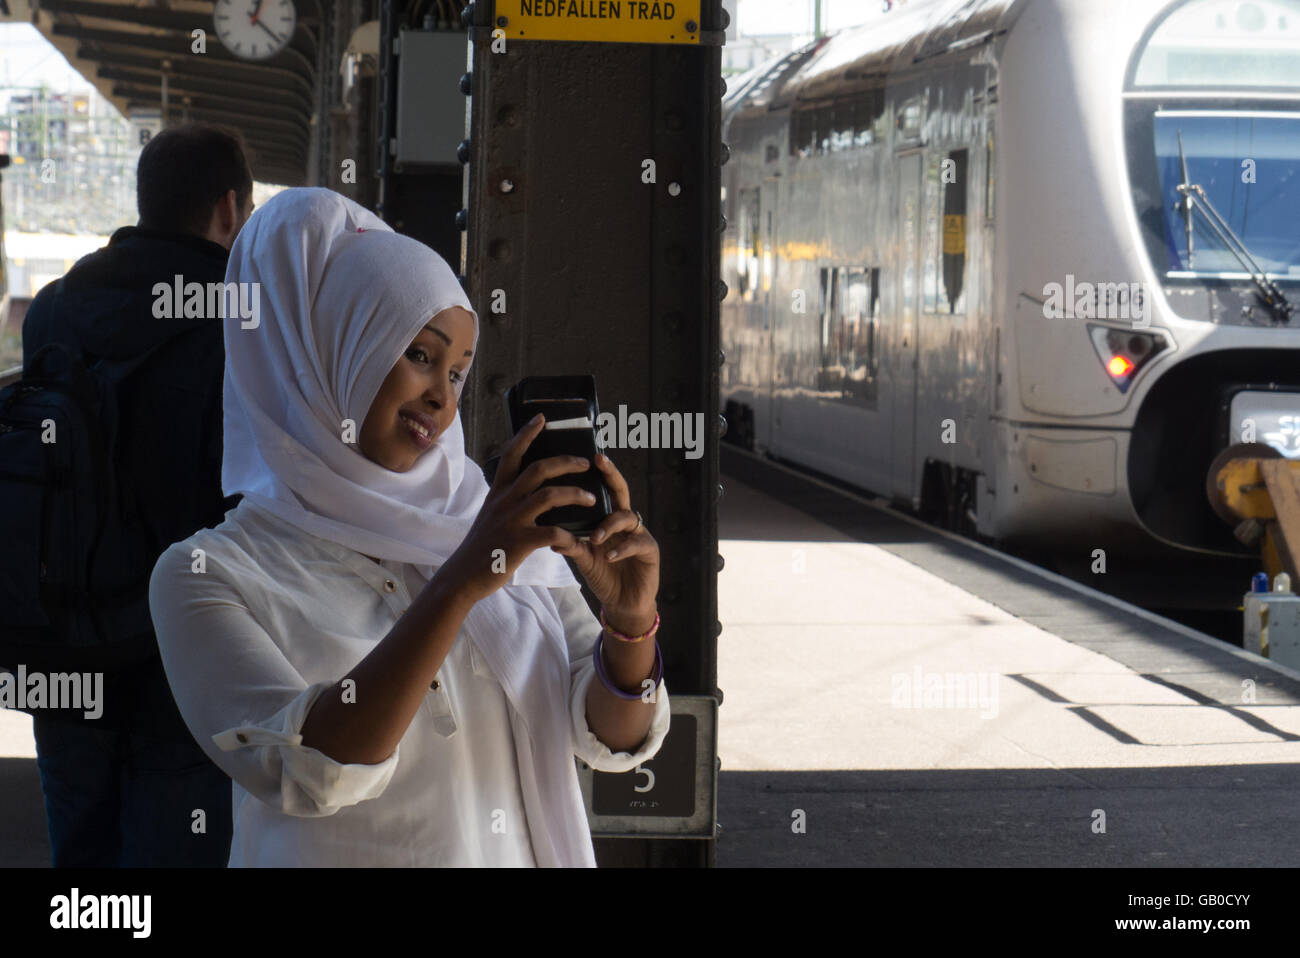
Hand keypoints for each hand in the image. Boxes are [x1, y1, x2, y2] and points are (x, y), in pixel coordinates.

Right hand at [442, 414, 596, 604]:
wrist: (463, 576)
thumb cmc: (481, 548)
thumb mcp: (490, 515)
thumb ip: (506, 500)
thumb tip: (523, 488)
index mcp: (498, 492)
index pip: (511, 454)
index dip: (526, 434)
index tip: (541, 418)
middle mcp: (504, 501)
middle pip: (538, 469)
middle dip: (566, 462)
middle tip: (585, 462)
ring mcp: (511, 520)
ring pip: (549, 496)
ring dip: (575, 494)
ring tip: (591, 497)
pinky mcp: (519, 542)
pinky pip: (552, 532)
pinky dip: (569, 535)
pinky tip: (578, 539)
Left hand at [548, 452, 658, 630]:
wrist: (623, 603)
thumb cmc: (603, 575)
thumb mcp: (583, 559)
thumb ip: (572, 545)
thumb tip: (551, 535)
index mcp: (607, 518)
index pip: (602, 489)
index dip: (596, 473)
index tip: (583, 454)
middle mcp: (625, 521)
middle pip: (620, 491)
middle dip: (611, 474)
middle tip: (599, 462)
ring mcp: (639, 533)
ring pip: (627, 517)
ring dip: (608, 525)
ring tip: (594, 538)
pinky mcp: (650, 550)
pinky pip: (636, 543)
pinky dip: (621, 549)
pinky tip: (608, 556)